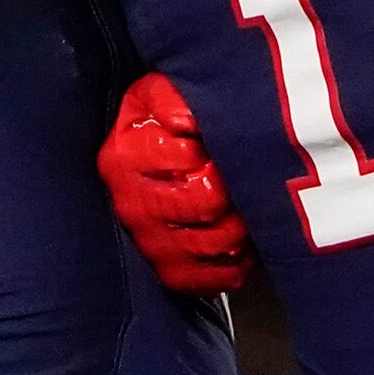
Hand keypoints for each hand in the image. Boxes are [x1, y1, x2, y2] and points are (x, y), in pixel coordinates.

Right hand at [98, 73, 257, 294]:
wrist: (135, 165)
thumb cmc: (154, 124)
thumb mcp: (153, 95)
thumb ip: (170, 98)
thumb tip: (188, 121)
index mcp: (125, 156)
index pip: (183, 157)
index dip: (210, 149)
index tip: (213, 145)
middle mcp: (131, 203)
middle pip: (204, 201)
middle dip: (231, 186)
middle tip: (238, 176)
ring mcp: (148, 241)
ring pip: (212, 241)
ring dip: (240, 225)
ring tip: (248, 207)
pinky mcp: (166, 270)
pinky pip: (207, 279)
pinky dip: (234, 265)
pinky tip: (243, 245)